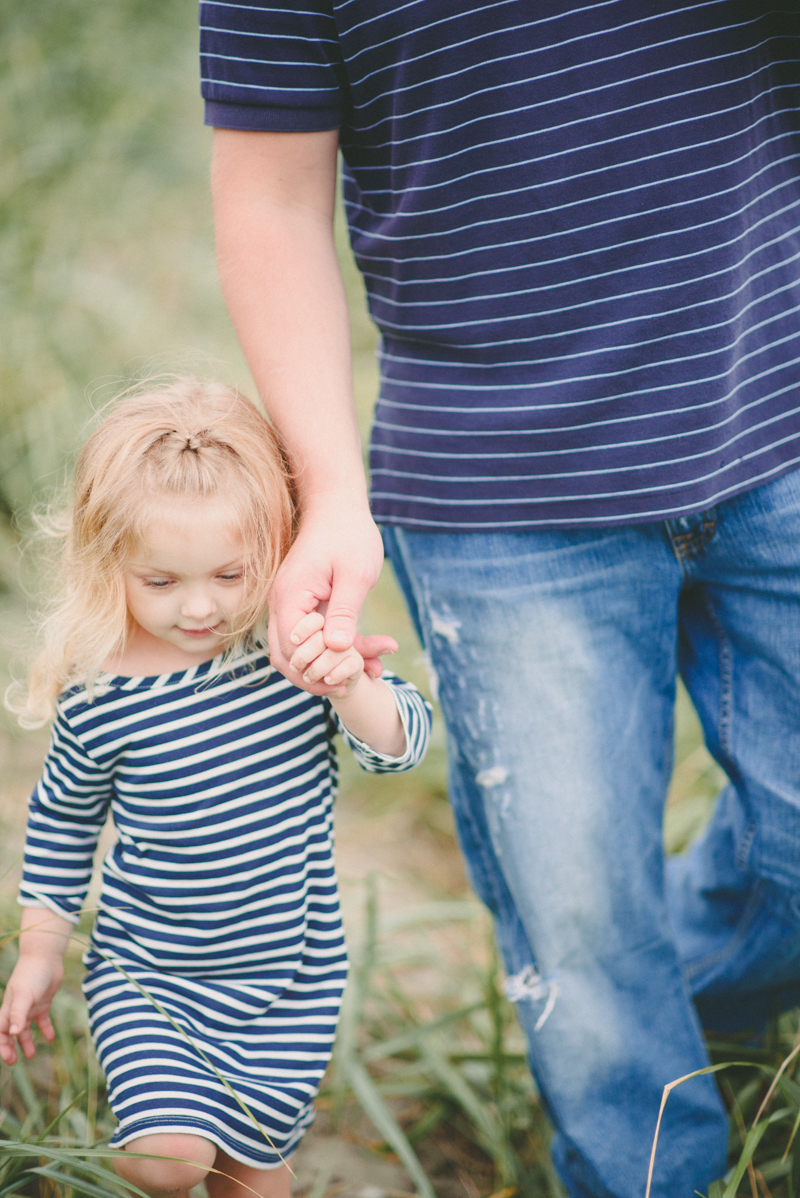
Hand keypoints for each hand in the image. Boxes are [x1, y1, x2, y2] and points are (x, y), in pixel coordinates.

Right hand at [0, 953, 62, 1063]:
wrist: (46, 957)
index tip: (8, 1058)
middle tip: (15, 1061)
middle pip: (10, 1032)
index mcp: (8, 1008)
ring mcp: (30, 1006)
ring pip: (25, 1028)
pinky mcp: (43, 1002)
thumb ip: (17, 1014)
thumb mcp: (23, 995)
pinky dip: (45, 1029)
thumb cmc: (32, 974)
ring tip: (31, 1055)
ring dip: (26, 1042)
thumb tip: (11, 1034)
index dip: (1, 1045)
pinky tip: (51, 1038)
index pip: (0, 1031)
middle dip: (10, 1047)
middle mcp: (17, 1009)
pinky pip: (42, 1019)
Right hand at [268, 498, 395, 693]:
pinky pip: (312, 636)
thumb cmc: (349, 534)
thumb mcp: (355, 574)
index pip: (292, 650)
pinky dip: (337, 649)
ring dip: (330, 665)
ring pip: (299, 651)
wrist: (336, 505)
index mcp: (290, 597)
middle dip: (319, 676)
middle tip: (354, 684)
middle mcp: (281, 605)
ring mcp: (289, 606)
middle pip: (287, 658)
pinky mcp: (302, 605)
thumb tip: (335, 649)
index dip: (316, 670)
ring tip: (371, 670)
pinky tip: (371, 655)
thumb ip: (344, 612)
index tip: (348, 679)